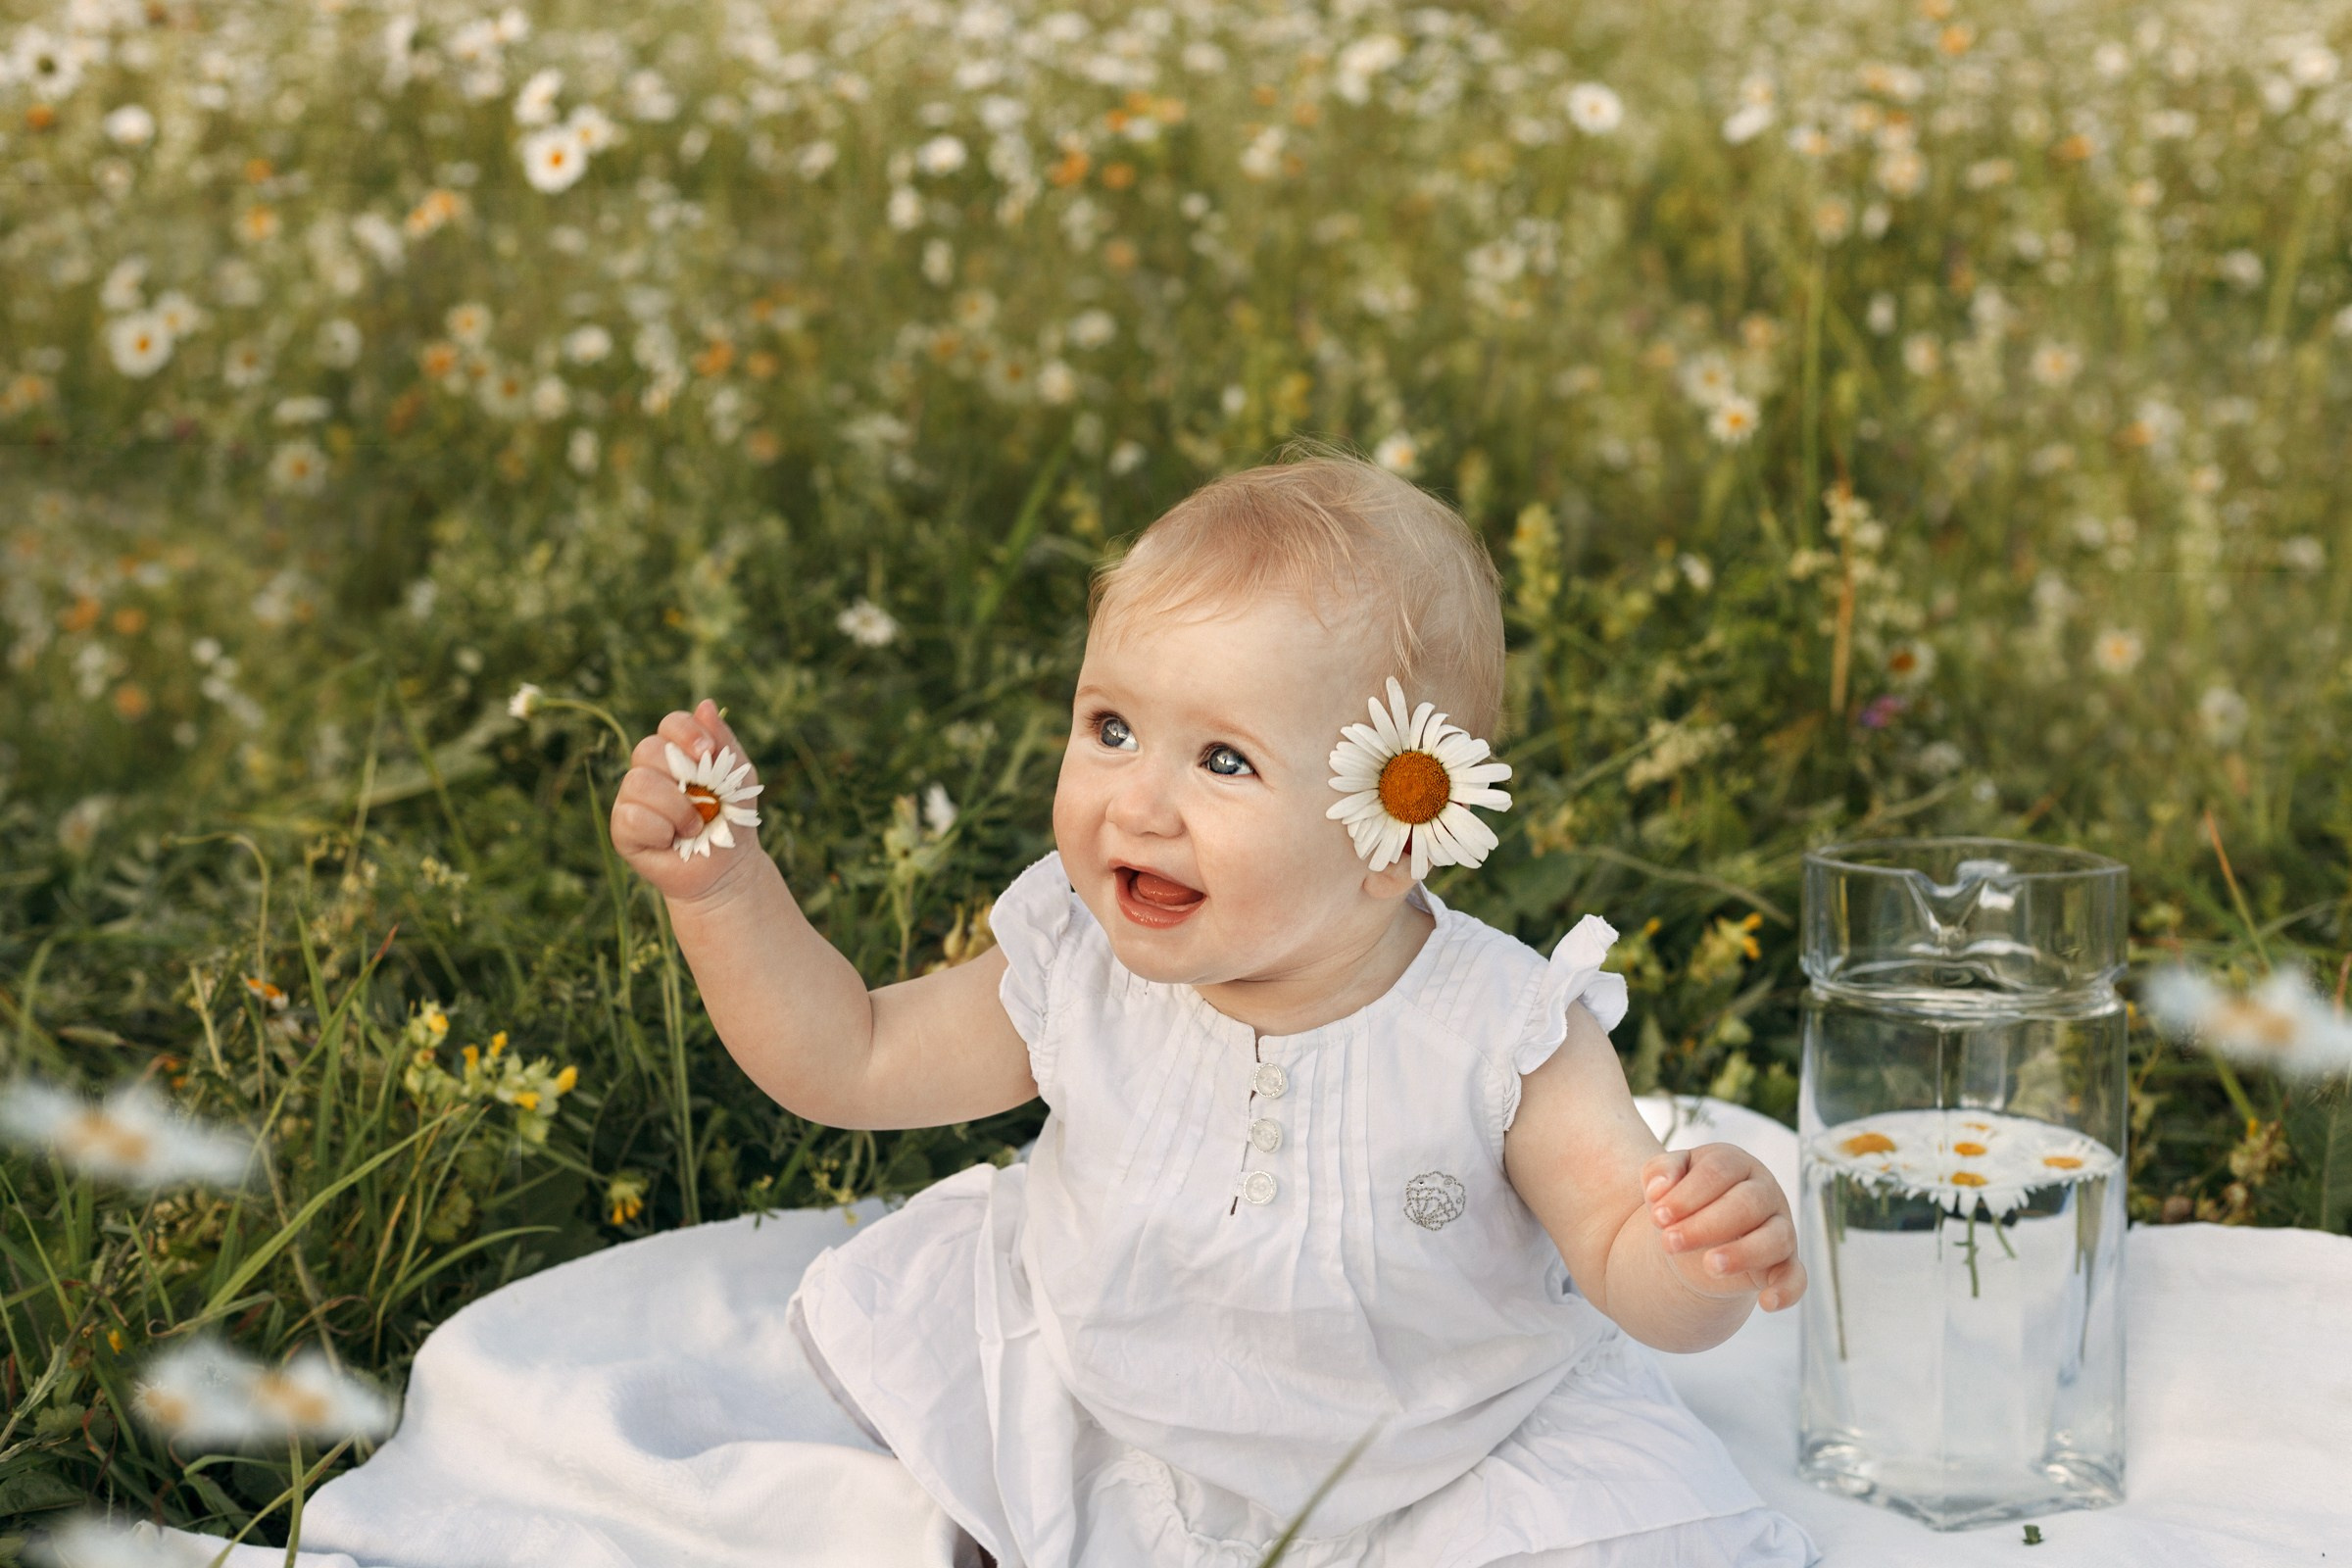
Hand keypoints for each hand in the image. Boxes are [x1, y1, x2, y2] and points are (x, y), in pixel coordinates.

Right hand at [609, 699, 764, 904]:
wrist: (727, 868)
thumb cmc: (732, 819)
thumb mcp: (737, 777)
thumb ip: (723, 741)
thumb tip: (704, 705)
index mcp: (676, 752)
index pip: (670, 724)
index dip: (686, 732)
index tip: (708, 751)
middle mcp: (649, 770)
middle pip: (648, 749)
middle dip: (683, 777)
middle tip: (707, 802)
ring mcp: (632, 799)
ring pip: (638, 782)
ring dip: (676, 807)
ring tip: (694, 827)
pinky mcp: (623, 829)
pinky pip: (632, 816)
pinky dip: (661, 830)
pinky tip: (672, 841)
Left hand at [1641, 1143, 1806, 1311]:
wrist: (1696, 1238)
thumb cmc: (1682, 1201)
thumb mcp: (1665, 1181)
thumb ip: (1658, 1172)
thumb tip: (1658, 1189)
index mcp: (1735, 1163)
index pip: (1717, 1171)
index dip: (1686, 1194)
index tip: (1657, 1217)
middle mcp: (1764, 1191)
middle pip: (1746, 1202)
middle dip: (1705, 1225)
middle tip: (1669, 1243)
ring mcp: (1780, 1226)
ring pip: (1776, 1237)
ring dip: (1743, 1253)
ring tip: (1709, 1266)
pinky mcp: (1786, 1263)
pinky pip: (1797, 1276)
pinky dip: (1787, 1290)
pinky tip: (1766, 1303)